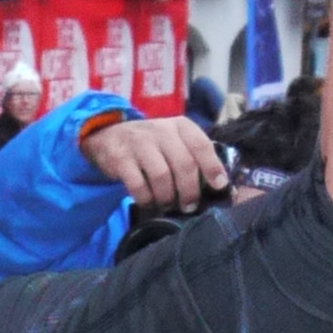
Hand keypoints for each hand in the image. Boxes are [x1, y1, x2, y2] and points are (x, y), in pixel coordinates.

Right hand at [85, 114, 229, 214]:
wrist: (110, 135)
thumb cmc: (152, 144)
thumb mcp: (174, 141)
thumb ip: (195, 157)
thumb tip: (222, 186)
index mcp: (180, 126)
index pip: (201, 145)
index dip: (212, 167)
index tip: (219, 186)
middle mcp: (161, 131)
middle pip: (183, 164)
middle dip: (189, 190)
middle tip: (190, 206)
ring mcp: (140, 143)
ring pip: (161, 176)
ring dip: (167, 197)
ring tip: (168, 206)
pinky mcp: (121, 158)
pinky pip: (138, 185)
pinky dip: (146, 199)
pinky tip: (149, 202)